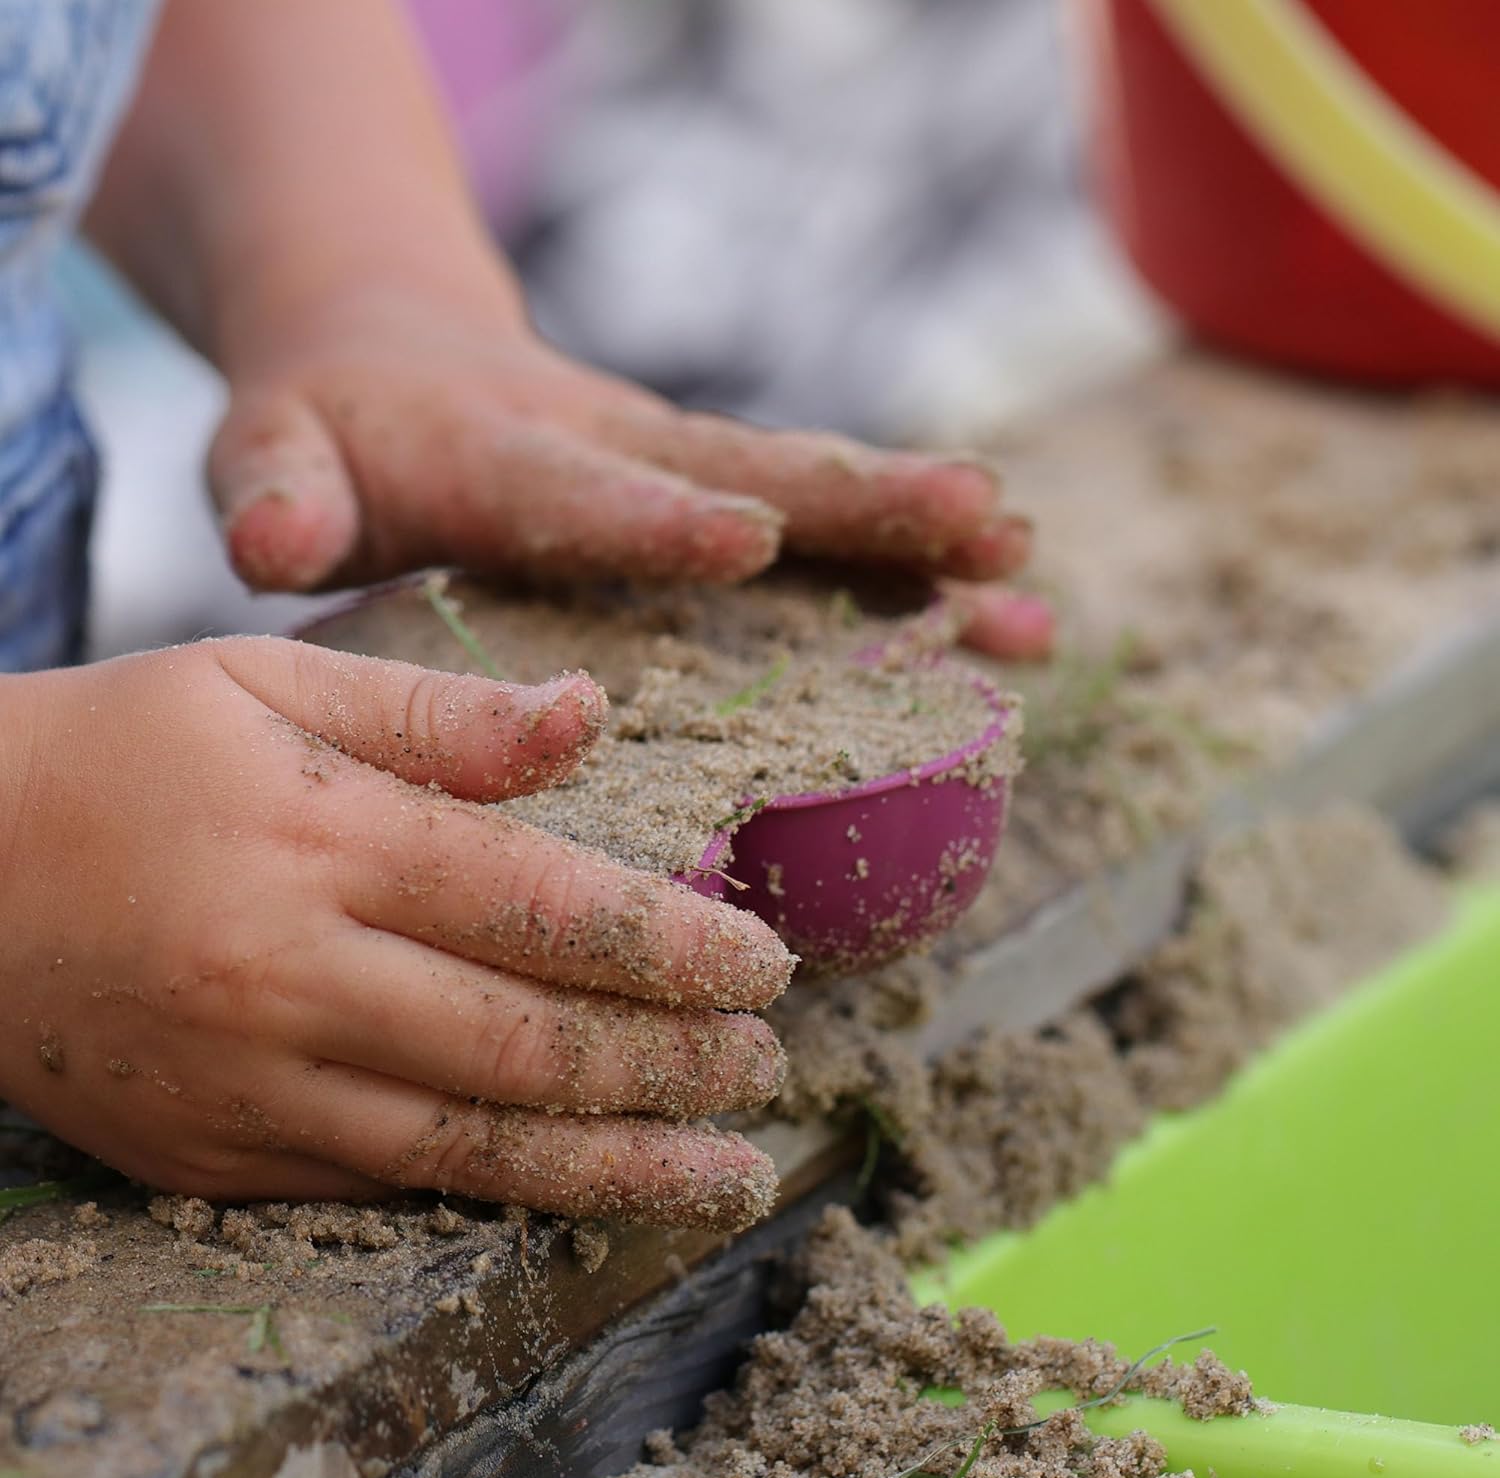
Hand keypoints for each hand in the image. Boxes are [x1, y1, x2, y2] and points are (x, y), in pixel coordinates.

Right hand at [0, 642, 792, 1228]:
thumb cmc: (121, 752)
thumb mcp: (268, 682)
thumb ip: (440, 713)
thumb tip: (588, 715)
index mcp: (324, 838)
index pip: (543, 906)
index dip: (673, 946)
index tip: (765, 964)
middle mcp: (293, 972)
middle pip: (527, 1041)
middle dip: (671, 1066)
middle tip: (766, 1069)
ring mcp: (251, 1081)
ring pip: (472, 1144)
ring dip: (617, 1164)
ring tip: (724, 1174)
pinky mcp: (212, 1153)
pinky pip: (385, 1184)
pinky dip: (499, 1193)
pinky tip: (579, 1189)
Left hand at [210, 284, 1052, 661]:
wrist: (389, 354)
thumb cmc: (330, 428)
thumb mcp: (275, 449)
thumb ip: (276, 489)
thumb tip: (275, 537)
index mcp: (509, 458)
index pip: (589, 490)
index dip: (661, 517)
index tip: (748, 535)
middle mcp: (620, 454)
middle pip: (755, 473)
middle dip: (866, 504)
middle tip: (983, 525)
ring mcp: (678, 475)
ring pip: (813, 503)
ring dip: (921, 542)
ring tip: (1029, 584)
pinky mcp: (711, 498)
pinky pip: (820, 535)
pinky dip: (912, 576)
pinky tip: (1002, 622)